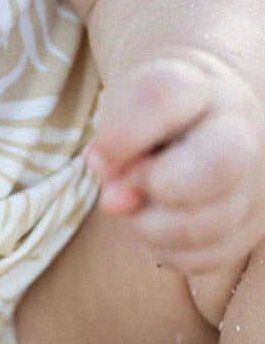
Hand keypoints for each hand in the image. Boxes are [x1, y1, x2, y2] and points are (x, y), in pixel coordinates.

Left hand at [86, 50, 264, 275]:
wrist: (200, 117)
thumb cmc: (147, 116)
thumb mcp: (121, 114)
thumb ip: (114, 147)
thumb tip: (116, 201)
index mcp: (198, 86)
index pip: (164, 96)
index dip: (121, 135)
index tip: (95, 160)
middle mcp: (240, 129)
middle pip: (218, 164)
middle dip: (158, 185)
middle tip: (123, 189)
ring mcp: (255, 181)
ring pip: (208, 224)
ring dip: (150, 226)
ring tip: (133, 206)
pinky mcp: (251, 227)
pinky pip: (205, 257)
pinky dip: (166, 250)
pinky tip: (157, 223)